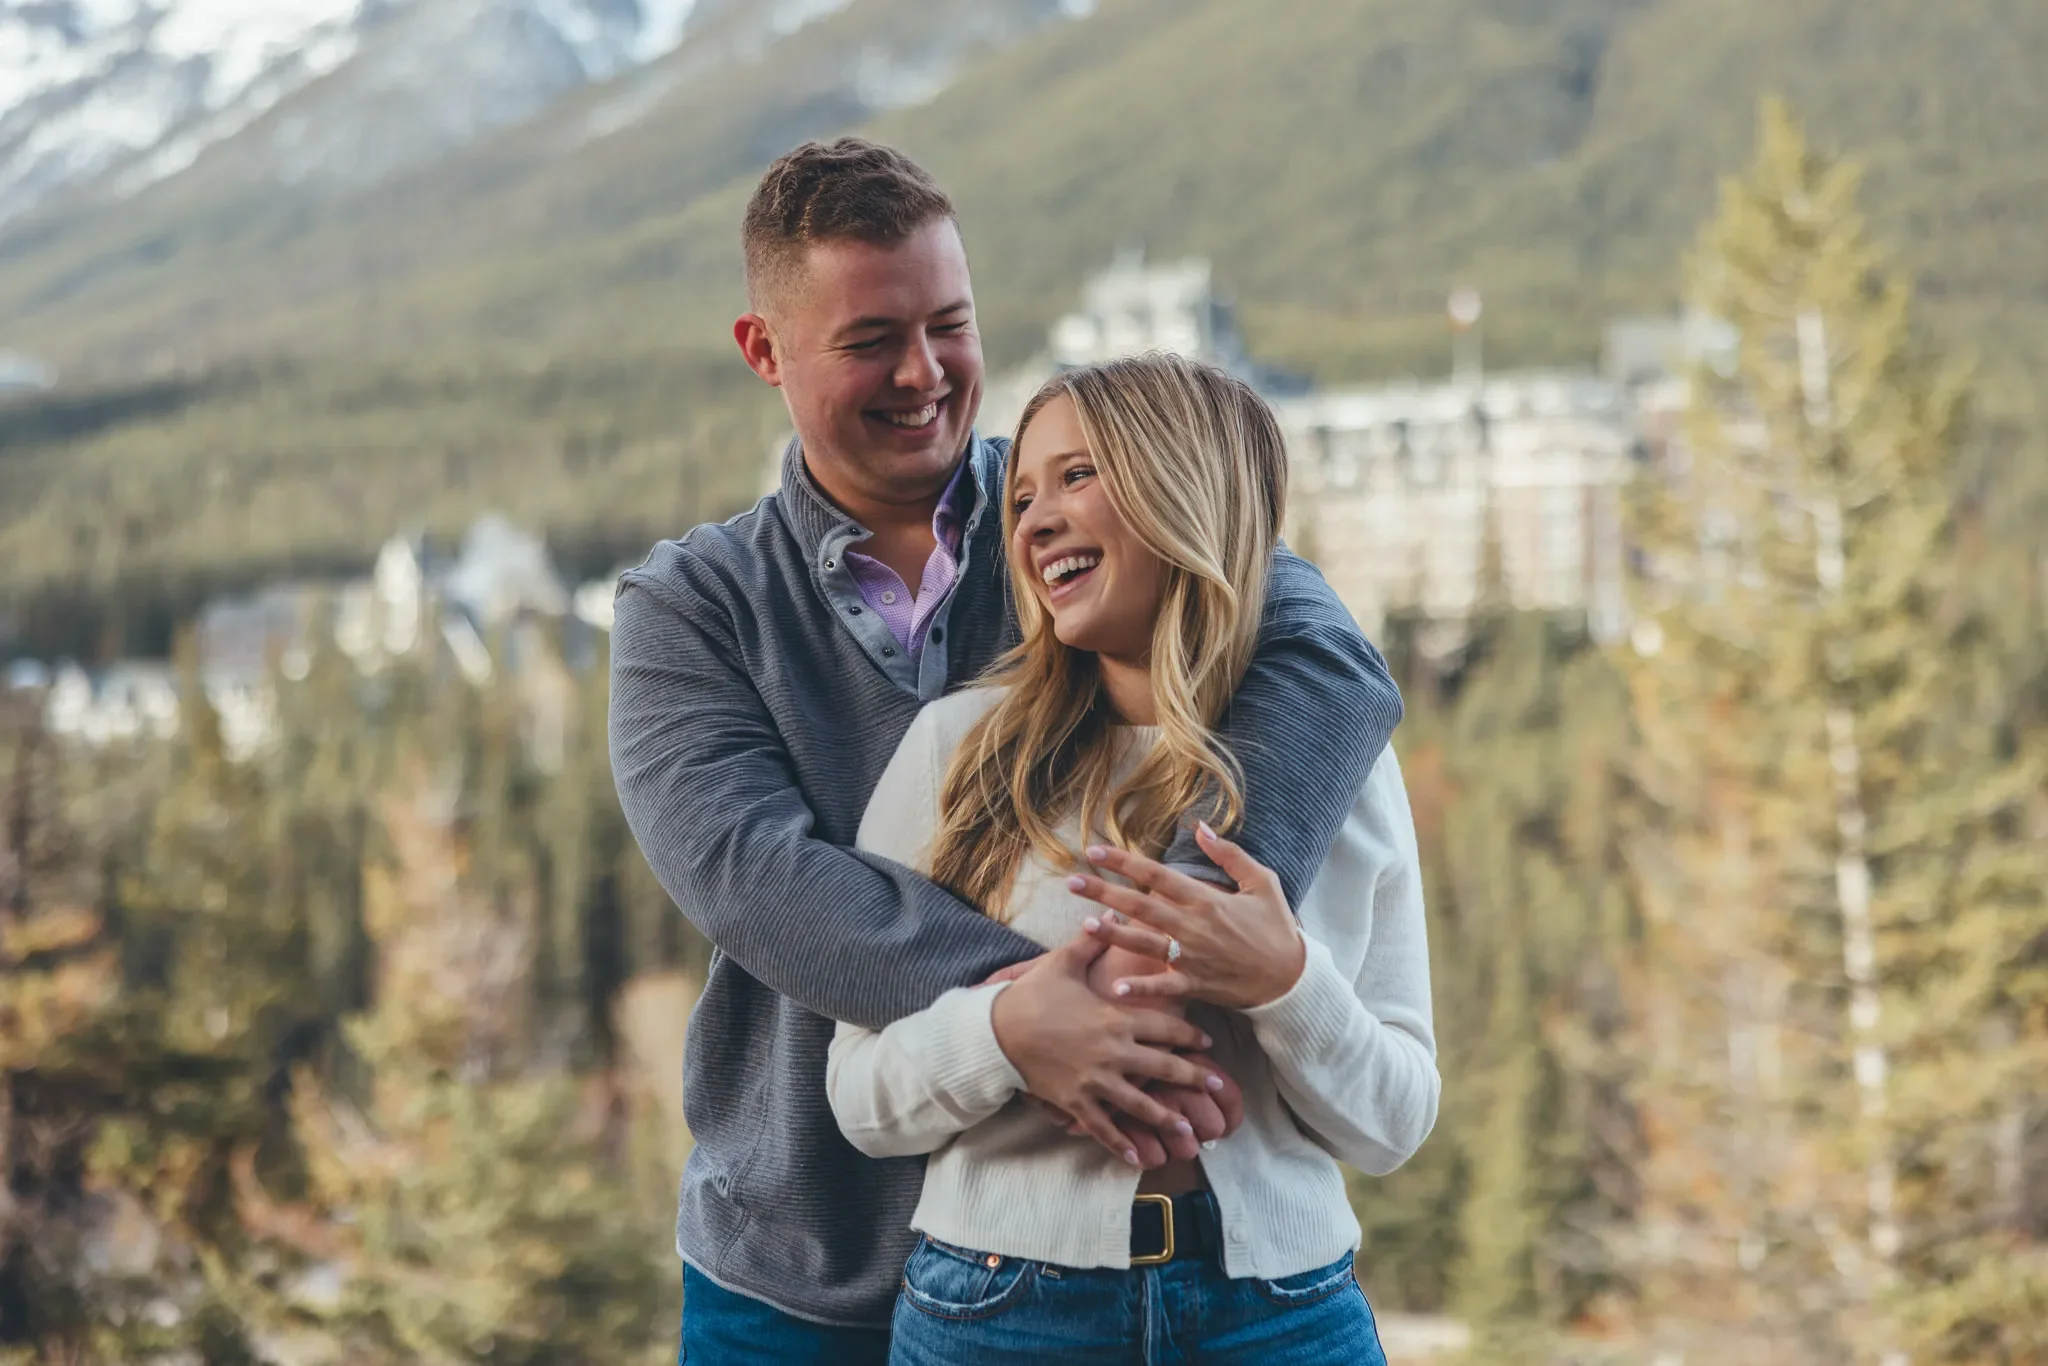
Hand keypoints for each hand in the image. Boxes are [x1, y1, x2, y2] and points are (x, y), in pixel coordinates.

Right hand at [990, 932, 1223, 1165]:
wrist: (997, 1031)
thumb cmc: (1032, 995)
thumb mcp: (1063, 963)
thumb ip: (1091, 942)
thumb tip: (1109, 913)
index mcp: (1116, 1018)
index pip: (1165, 1027)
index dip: (1190, 1035)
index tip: (1207, 1042)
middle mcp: (1113, 1053)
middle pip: (1164, 1067)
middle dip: (1193, 1078)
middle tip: (1216, 1086)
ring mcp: (1096, 1081)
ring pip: (1141, 1104)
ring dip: (1168, 1119)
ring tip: (1191, 1132)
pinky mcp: (1076, 1103)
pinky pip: (1104, 1129)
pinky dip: (1123, 1145)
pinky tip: (1141, 1160)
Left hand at [1068, 822, 1306, 1009]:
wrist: (1291, 978)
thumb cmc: (1276, 929)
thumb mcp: (1262, 882)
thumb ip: (1229, 854)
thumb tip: (1199, 827)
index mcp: (1206, 899)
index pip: (1156, 874)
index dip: (1124, 861)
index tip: (1095, 850)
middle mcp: (1193, 926)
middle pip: (1140, 905)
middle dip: (1103, 892)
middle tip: (1071, 881)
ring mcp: (1192, 957)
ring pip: (1144, 942)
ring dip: (1112, 934)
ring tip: (1084, 924)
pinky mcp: (1196, 984)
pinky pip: (1163, 987)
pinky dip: (1141, 988)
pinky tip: (1115, 988)